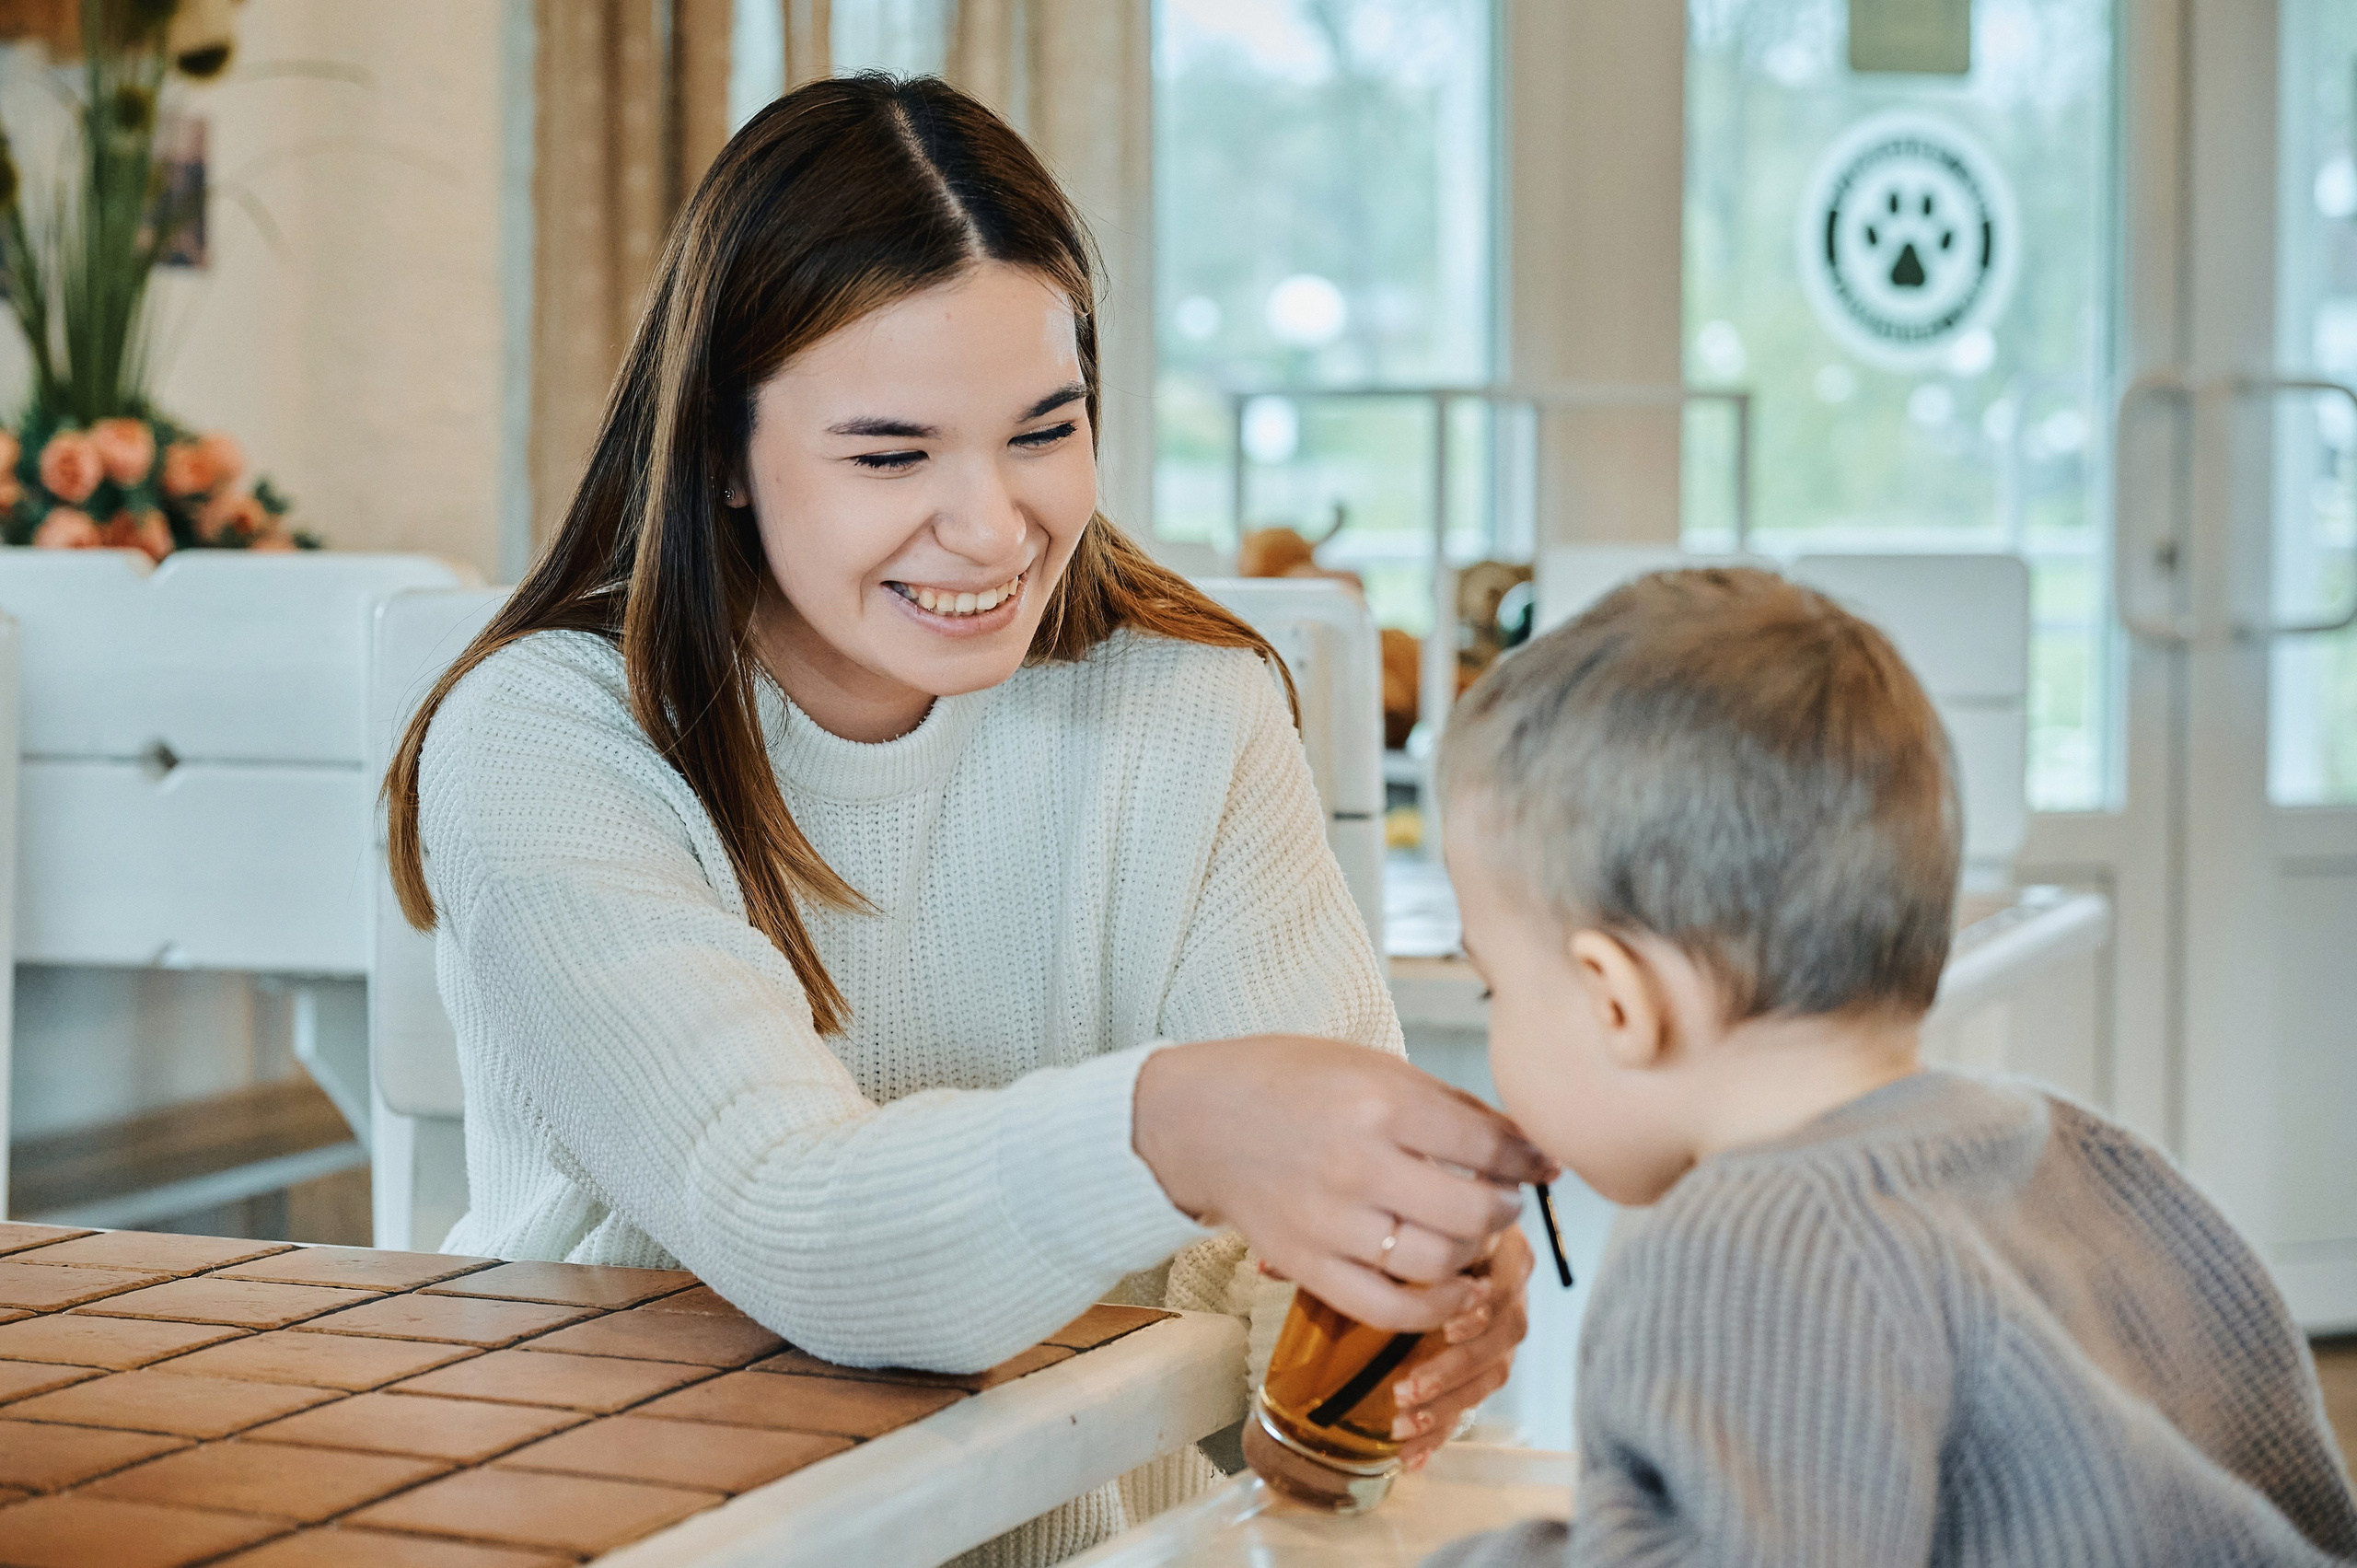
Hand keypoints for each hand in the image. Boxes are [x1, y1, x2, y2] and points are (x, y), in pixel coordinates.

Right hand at [1133, 1036, 1550, 1330]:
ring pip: (1439, 1262)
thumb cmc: (1289, 1082)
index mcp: (1379, 1102)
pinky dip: (1436, 1308)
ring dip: (1474, 1252)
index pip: (1486, 1147)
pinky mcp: (1307, 1264)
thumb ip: (1449, 1106)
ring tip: (1472, 1233)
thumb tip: (1527, 1143)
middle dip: (1506, 1208)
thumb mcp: (1372, 1065)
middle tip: (1505, 1199)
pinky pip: (1389, 1308)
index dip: (1528, 1160)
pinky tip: (1456, 1288)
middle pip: (1472, 1212)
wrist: (1198, 1119)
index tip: (1541, 1164)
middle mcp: (1358, 1164)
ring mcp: (1330, 1222)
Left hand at [1389, 1224, 1533, 1467]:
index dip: (1481, 1312)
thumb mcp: (1425, 1220)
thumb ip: (1426, 1239)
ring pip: (1489, 1378)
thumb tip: (1407, 1252)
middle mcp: (1513, 1295)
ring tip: (1401, 1427)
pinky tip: (1413, 1458)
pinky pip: (1470, 1404)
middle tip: (1405, 1390)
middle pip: (1499, 1341)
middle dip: (1451, 1371)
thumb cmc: (1418, 1224)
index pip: (1506, 1288)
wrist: (1416, 1239)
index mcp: (1504, 1253)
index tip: (1448, 1329)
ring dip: (1444, 1408)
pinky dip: (1440, 1433)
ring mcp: (1503, 1335)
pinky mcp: (1485, 1367)